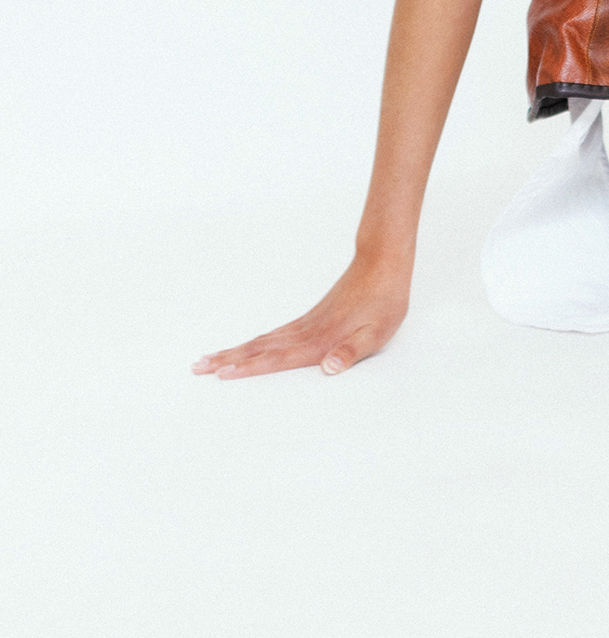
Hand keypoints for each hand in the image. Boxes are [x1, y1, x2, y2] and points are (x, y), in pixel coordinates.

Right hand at [191, 254, 410, 380]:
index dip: (250, 368)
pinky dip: (256, 341)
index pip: (278, 358)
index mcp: (320, 340)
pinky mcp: (310, 316)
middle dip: (228, 360)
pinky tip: (248, 347)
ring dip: (236, 350)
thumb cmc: (384, 301)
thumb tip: (328, 368)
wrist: (383, 262)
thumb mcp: (377, 332)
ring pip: (263, 339)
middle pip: (260, 348)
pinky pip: (276, 333)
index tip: (222, 375)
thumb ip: (351, 352)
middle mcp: (307, 331)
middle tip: (196, 367)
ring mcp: (306, 322)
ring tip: (209, 357)